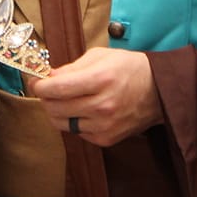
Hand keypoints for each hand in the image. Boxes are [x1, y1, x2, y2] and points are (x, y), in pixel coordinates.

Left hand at [26, 49, 160, 147]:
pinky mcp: (107, 139)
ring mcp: (105, 125)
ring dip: (58, 111)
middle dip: (46, 99)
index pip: (56, 89)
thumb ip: (71, 67)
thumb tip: (48, 78)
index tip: (37, 82)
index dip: (40, 86)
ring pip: (62, 123)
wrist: (159, 91)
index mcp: (101, 79)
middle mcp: (102, 105)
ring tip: (66, 100)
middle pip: (55, 108)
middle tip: (49, 91)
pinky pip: (77, 133)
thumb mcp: (100, 57)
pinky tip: (84, 111)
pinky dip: (74, 122)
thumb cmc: (129, 68)